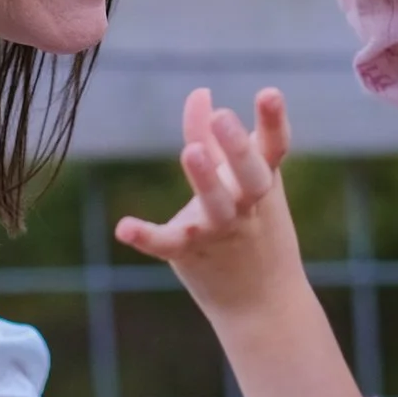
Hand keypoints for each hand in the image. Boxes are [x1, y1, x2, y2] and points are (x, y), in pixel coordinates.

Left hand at [115, 87, 302, 323]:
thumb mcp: (240, 182)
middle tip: (223, 117)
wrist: (263, 304)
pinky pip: (168, 244)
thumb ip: (213, 139)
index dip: (273, 121)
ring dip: (205, 181)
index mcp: (263, 182)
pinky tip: (123, 227)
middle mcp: (247, 206)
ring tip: (190, 152)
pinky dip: (146, 237)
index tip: (268, 92)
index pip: (274, 148)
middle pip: (250, 175)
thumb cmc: (253, 229)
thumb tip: (200, 91)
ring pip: (216, 207)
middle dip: (237, 147)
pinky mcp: (189, 255)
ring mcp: (220, 232)